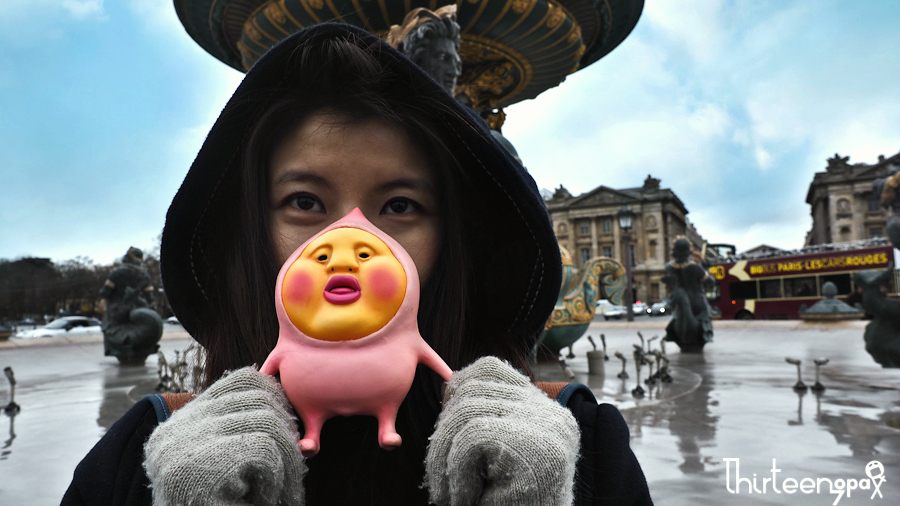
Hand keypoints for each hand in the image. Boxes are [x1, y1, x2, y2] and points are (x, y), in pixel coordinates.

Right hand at [144, 367, 305, 505]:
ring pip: (268, 424)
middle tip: (292, 474)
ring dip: (287, 461)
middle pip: (259, 399)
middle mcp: (174, 432)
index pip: (242, 382)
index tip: (292, 433)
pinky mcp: (199, 469)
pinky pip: (264, 450)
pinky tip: (264, 500)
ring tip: (280, 493)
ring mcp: (183, 449)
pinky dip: (277, 477)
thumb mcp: (234, 469)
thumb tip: (292, 410)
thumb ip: (254, 436)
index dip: (278, 401)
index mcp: (179, 427)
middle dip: (289, 435)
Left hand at [425, 357, 579, 505]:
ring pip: (466, 413)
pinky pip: (472, 439)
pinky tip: (466, 499)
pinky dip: (456, 473)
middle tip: (440, 480)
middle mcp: (552, 414)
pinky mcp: (537, 449)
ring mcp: (548, 428)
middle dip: (441, 434)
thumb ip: (483, 419)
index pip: (488, 370)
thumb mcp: (493, 459)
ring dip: (443, 458)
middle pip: (471, 390)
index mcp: (544, 411)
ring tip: (450, 496)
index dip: (454, 392)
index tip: (444, 433)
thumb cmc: (508, 505)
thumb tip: (447, 385)